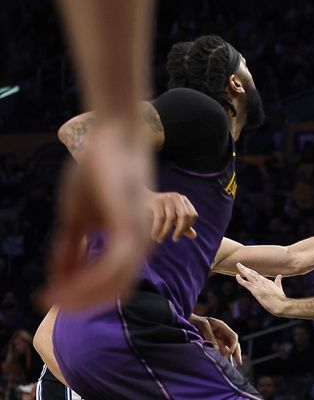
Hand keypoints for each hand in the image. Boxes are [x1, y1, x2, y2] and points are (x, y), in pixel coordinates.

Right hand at [43, 121, 151, 309]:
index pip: (109, 282)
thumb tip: (60, 279)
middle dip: (80, 301)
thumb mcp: (77, 216)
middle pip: (113, 290)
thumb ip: (71, 247)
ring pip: (113, 284)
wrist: (114, 138)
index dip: (81, 296)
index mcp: (129, 241)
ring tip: (52, 296)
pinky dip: (86, 281)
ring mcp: (137, 235)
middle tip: (48, 302)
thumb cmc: (98, 173)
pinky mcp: (129, 226)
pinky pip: (111, 267)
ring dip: (81, 295)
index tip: (49, 298)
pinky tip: (62, 282)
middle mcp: (139, 242)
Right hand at [147, 191, 197, 242]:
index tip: (179, 234)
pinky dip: (157, 229)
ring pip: (171, 218)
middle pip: (184, 216)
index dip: (188, 226)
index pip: (193, 215)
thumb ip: (183, 226)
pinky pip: (160, 218)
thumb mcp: (173, 217)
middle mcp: (177, 197)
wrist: (138, 199)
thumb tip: (194, 236)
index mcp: (183, 200)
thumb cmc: (158, 210)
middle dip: (180, 230)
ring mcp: (166, 198)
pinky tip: (154, 236)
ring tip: (160, 240)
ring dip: (166, 232)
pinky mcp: (156, 201)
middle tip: (175, 239)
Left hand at [190, 314, 241, 365]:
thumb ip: (210, 336)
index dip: (234, 345)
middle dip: (237, 353)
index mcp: (222, 327)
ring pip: (227, 350)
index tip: (230, 353)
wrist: (186, 321)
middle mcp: (222, 334)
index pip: (233, 337)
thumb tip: (216, 350)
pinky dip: (221, 359)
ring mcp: (217, 340)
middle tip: (239, 363)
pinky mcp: (211, 346)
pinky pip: (219, 353)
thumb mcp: (203, 324)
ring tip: (230, 369)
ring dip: (229, 358)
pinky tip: (221, 366)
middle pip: (233, 344)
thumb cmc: (195, 320)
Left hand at [236, 263, 287, 315]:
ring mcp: (259, 286)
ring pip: (250, 276)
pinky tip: (237, 276)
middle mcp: (263, 282)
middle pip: (253, 273)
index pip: (257, 275)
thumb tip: (279, 275)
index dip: (251, 272)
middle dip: (246, 268)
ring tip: (238, 265)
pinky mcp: (256, 291)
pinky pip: (247, 284)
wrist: (282, 305)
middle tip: (239, 264)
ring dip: (243, 270)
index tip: (246, 269)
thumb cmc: (281, 299)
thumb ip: (278, 282)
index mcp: (267, 282)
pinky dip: (241, 280)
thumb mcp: (279, 289)